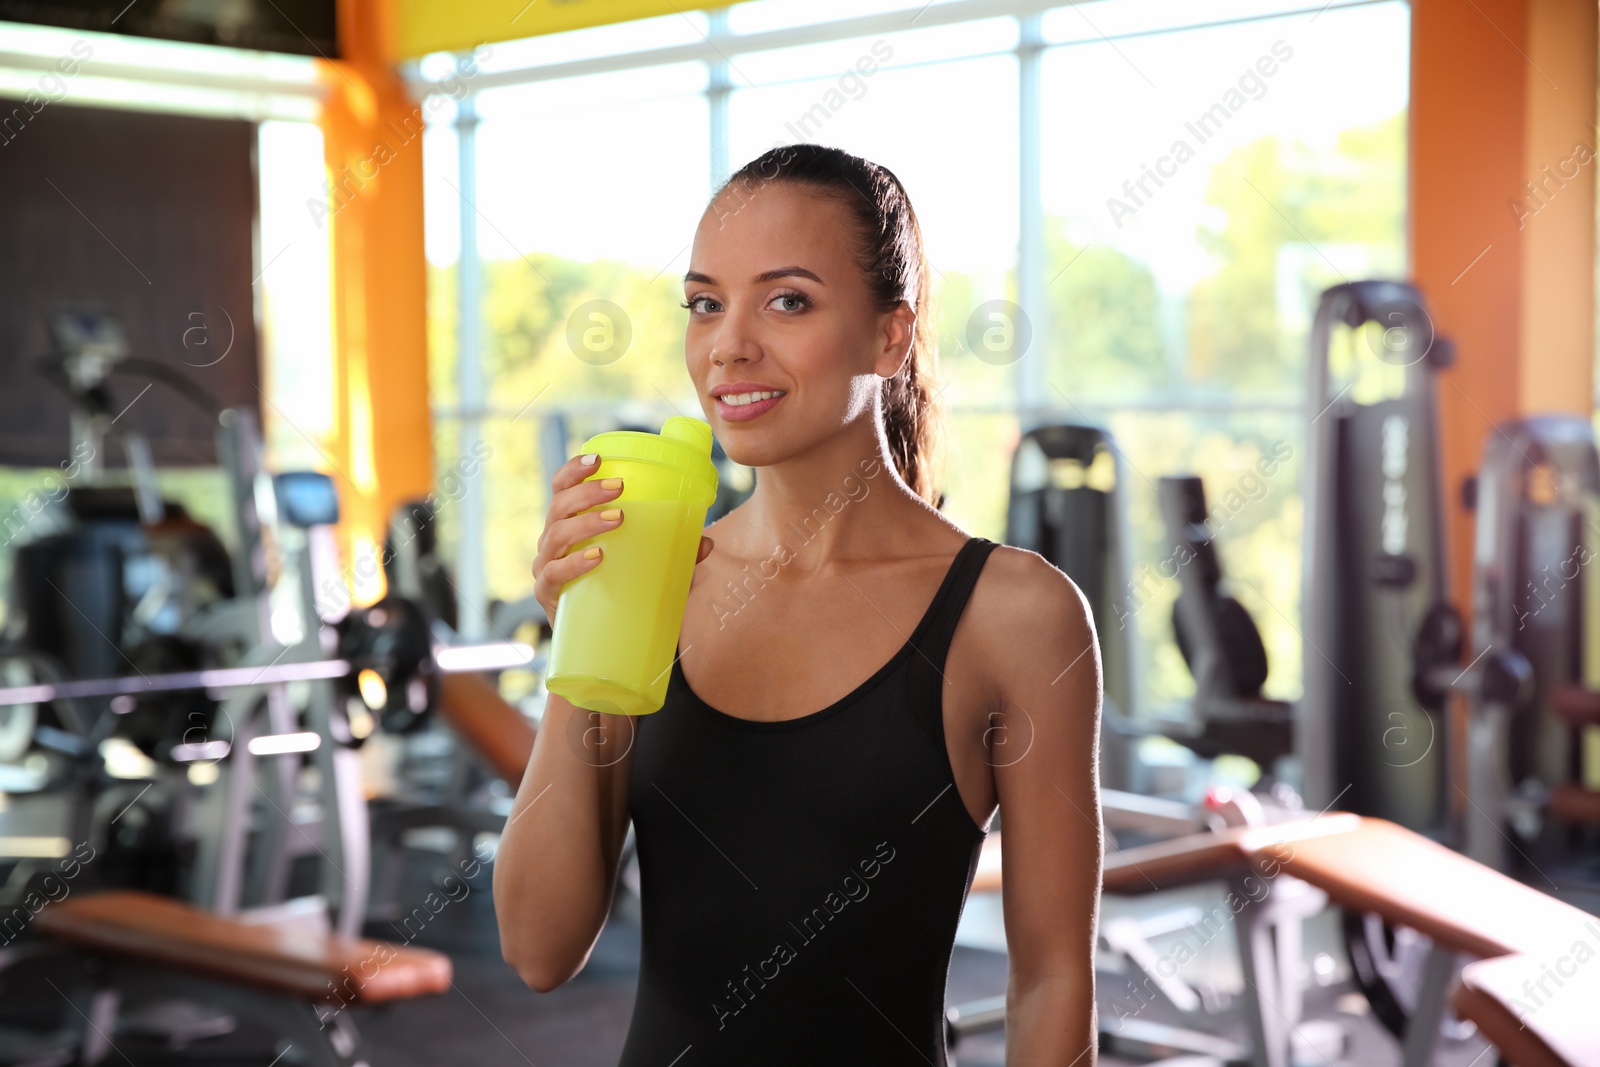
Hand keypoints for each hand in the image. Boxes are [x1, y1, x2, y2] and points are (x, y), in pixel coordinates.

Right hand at [531, 454, 715, 624]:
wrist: (602, 640)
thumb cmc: (619, 591)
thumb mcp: (650, 567)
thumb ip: (676, 554)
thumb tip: (707, 543)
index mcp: (570, 523)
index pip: (562, 487)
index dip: (574, 469)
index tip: (597, 459)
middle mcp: (553, 540)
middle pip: (558, 505)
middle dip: (586, 492)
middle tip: (618, 487)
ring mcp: (547, 566)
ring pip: (555, 534)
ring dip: (585, 522)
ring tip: (617, 518)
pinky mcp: (549, 594)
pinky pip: (554, 573)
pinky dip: (574, 563)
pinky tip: (596, 556)